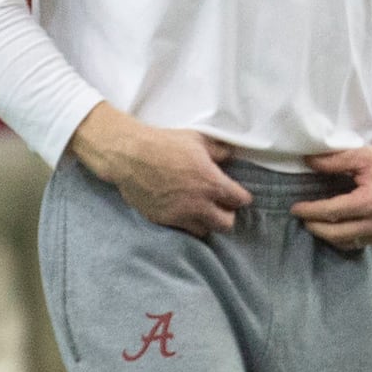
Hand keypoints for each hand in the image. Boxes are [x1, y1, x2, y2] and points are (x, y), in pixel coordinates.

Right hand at [70, 108, 248, 237]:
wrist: (130, 156)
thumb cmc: (164, 144)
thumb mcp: (197, 140)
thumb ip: (218, 150)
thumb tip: (230, 154)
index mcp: (212, 183)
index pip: (240, 200)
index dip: (241, 197)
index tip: (238, 194)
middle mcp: (199, 204)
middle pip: (226, 224)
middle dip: (227, 215)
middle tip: (221, 205)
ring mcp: (180, 215)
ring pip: (205, 231)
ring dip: (207, 222)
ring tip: (202, 211)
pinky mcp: (164, 221)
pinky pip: (183, 229)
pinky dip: (187, 223)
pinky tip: (183, 211)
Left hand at [293, 142, 371, 251]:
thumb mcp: (365, 155)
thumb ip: (334, 161)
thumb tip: (308, 162)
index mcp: (370, 202)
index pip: (331, 212)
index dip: (310, 211)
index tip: (296, 208)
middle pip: (336, 234)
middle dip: (315, 227)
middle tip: (303, 218)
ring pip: (348, 242)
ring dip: (329, 235)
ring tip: (317, 223)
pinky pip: (361, 242)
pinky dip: (346, 238)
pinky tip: (338, 228)